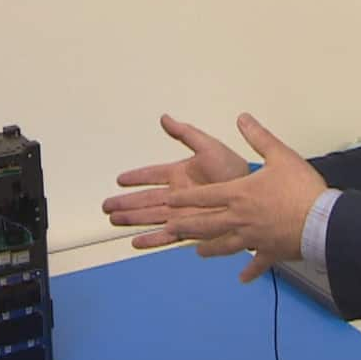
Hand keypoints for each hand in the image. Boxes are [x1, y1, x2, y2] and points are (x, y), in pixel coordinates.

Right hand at [102, 113, 250, 248]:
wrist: (252, 196)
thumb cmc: (235, 170)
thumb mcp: (208, 147)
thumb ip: (185, 133)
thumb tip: (165, 118)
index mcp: (180, 173)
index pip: (152, 175)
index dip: (136, 177)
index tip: (120, 179)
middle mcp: (178, 194)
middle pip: (145, 199)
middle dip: (126, 202)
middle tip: (107, 206)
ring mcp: (182, 212)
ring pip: (150, 216)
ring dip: (132, 219)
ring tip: (115, 220)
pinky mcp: (190, 228)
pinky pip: (166, 235)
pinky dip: (151, 239)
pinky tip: (137, 241)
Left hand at [165, 113, 327, 282]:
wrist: (321, 221)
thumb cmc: (301, 187)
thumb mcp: (280, 154)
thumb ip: (258, 137)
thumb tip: (242, 119)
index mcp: (239, 194)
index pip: (205, 195)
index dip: (185, 198)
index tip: (170, 201)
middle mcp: (240, 219)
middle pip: (206, 224)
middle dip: (186, 226)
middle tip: (170, 229)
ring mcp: (253, 238)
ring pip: (225, 246)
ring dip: (210, 249)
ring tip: (199, 252)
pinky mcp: (269, 252)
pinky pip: (256, 264)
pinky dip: (249, 271)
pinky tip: (243, 278)